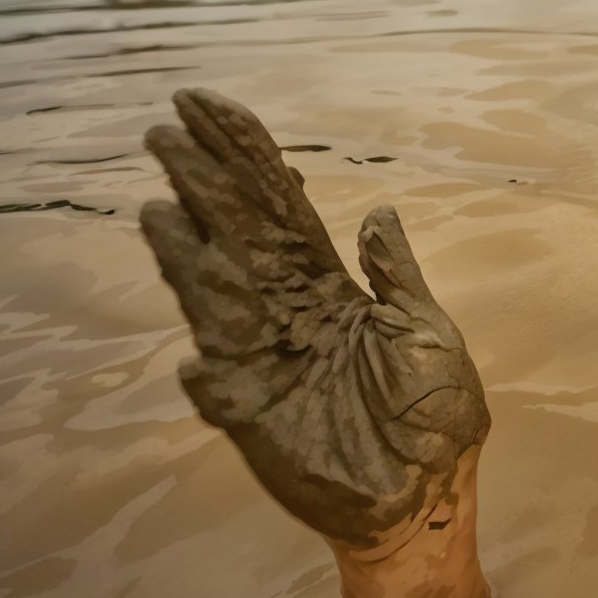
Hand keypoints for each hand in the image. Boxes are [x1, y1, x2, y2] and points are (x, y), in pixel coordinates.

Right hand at [140, 89, 489, 549]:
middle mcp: (286, 313)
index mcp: (330, 286)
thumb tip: (375, 211)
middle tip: (164, 134)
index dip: (243, 157)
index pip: (277, 208)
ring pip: (214, 300)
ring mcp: (265, 363)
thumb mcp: (428, 330)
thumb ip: (394, 275)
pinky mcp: (257, 420)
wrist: (432, 490)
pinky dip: (209, 379)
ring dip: (186, 260)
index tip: (204, 106)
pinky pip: (223, 395)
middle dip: (202, 186)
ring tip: (162, 214)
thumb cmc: (435, 412)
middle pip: (235, 237)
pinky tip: (200, 360)